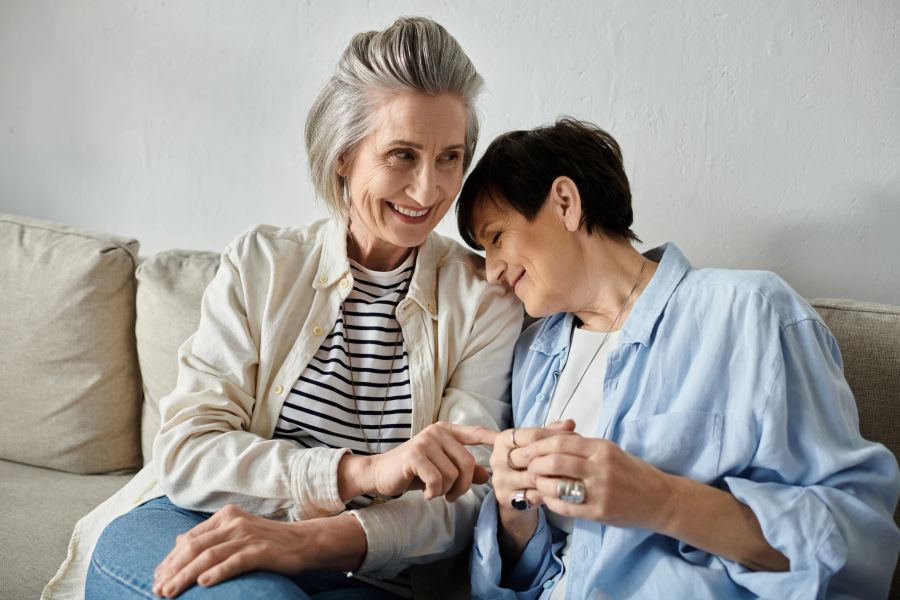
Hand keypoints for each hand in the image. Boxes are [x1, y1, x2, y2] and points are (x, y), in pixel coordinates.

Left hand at [152, 505, 364, 597]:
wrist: (305, 542)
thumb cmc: (269, 541)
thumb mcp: (237, 533)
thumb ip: (210, 536)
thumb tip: (178, 541)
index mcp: (225, 516)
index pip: (189, 538)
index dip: (170, 560)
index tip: (157, 578)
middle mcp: (234, 523)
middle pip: (194, 547)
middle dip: (172, 570)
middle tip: (158, 590)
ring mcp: (248, 536)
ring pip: (209, 555)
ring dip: (186, 575)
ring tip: (171, 592)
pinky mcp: (262, 550)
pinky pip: (235, 561)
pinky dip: (218, 572)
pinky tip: (203, 584)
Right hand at [340, 422, 497, 502]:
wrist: (380, 474)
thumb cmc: (413, 472)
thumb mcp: (441, 469)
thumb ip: (464, 470)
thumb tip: (487, 475)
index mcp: (447, 432)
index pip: (476, 433)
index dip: (493, 438)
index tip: (507, 443)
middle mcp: (438, 432)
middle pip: (469, 462)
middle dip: (464, 485)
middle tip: (451, 496)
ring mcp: (426, 441)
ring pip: (453, 474)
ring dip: (446, 491)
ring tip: (434, 492)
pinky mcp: (415, 455)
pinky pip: (437, 480)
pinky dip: (433, 492)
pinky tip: (425, 493)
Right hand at [485, 421, 576, 561]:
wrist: (514, 492)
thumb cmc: (528, 462)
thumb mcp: (538, 444)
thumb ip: (552, 432)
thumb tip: (570, 423)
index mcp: (502, 440)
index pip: (531, 435)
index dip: (555, 437)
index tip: (575, 440)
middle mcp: (497, 459)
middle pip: (531, 456)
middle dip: (556, 457)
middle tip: (577, 459)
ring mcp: (500, 479)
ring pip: (533, 476)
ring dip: (554, 477)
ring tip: (573, 475)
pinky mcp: (506, 498)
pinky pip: (532, 495)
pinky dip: (549, 493)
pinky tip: (562, 490)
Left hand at [510, 433, 672, 529]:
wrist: (660, 499)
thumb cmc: (631, 472)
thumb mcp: (609, 451)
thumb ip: (581, 446)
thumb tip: (547, 439)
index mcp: (601, 448)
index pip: (560, 441)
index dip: (537, 444)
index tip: (524, 448)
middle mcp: (600, 467)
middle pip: (554, 461)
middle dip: (532, 462)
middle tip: (523, 465)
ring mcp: (600, 491)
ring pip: (557, 484)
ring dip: (539, 482)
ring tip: (533, 481)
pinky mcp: (599, 512)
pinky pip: (565, 506)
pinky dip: (550, 501)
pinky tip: (546, 497)